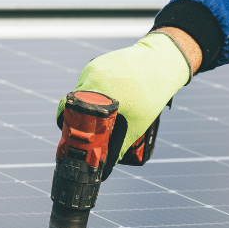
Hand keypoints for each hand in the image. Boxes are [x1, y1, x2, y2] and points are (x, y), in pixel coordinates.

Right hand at [57, 31, 195, 165]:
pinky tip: (110, 98)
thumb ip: (119, 146)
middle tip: (89, 131)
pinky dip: (95, 93)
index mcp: (98, 92)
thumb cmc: (152, 94)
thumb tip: (106, 166)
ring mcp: (92, 68)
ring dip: (88, 106)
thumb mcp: (136, 125)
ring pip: (81, 93)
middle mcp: (91, 77)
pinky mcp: (97, 63)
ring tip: (104, 113)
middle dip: (79, 119)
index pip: (68, 112)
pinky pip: (89, 82)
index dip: (68, 127)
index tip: (73, 137)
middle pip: (74, 104)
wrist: (160, 61)